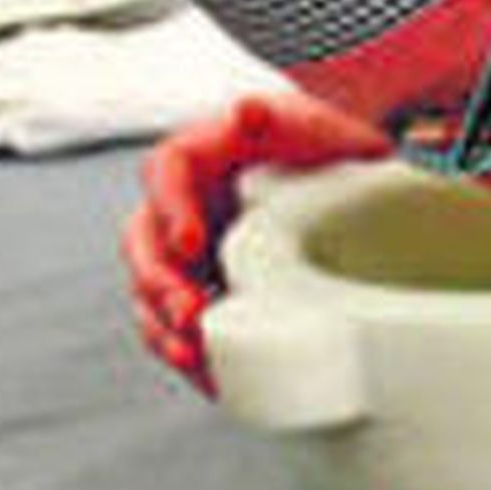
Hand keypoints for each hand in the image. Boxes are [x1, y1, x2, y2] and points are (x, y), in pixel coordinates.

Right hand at [124, 90, 387, 390]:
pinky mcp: (203, 298)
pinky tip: (211, 378)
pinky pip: (178, 331)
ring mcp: (185, 259)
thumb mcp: (308, 126)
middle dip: (160, 284)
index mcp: (194, 159)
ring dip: (163, 328)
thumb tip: (247, 111)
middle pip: (144, 246)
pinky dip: (189, 356)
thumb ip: (277, 118)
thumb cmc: (320, 149)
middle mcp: (177, 210)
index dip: (169, 210)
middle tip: (190, 312)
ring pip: (150, 296)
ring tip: (192, 353)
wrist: (346, 190)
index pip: (163, 176)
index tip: (190, 242)